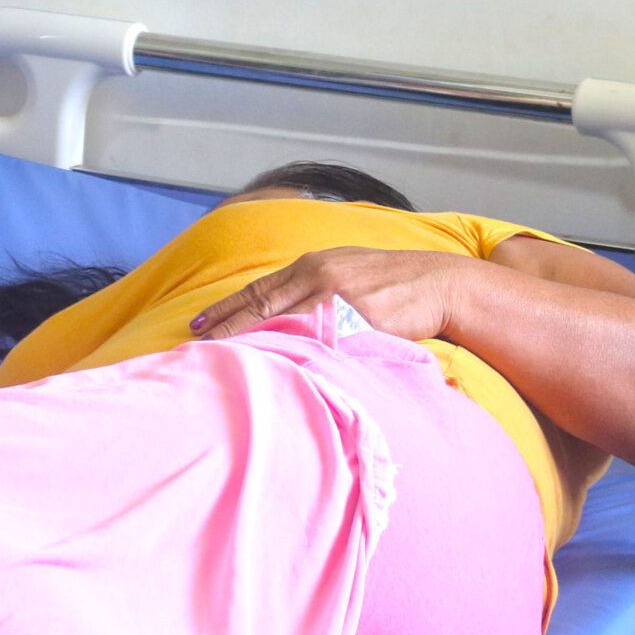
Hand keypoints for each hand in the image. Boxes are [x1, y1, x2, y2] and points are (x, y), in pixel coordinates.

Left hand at [191, 247, 475, 343]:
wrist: (440, 283)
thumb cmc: (391, 281)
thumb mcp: (345, 271)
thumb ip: (312, 286)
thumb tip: (279, 311)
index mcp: (312, 265)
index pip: (258, 291)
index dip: (227, 308)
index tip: (197, 325)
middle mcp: (320, 277)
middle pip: (262, 305)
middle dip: (227, 325)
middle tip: (195, 343)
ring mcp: (340, 299)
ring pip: (286, 323)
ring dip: (255, 342)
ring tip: (226, 359)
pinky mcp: (362, 321)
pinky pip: (324, 344)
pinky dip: (299, 355)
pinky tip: (279, 368)